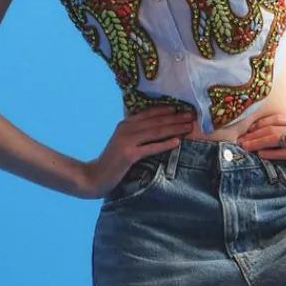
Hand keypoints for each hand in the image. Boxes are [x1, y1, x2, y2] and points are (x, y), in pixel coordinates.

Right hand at [76, 105, 195, 198]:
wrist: (94, 176)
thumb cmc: (112, 162)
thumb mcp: (123, 143)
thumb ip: (137, 135)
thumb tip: (158, 131)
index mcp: (125, 124)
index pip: (149, 113)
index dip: (166, 110)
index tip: (181, 109)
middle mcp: (126, 129)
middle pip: (155, 121)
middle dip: (175, 118)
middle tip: (191, 116)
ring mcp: (127, 141)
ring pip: (155, 131)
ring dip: (173, 128)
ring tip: (188, 127)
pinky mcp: (129, 154)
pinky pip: (151, 147)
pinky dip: (164, 144)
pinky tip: (176, 141)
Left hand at [236, 105, 285, 170]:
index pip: (276, 118)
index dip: (260, 122)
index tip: (248, 128)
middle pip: (270, 127)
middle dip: (253, 133)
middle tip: (239, 138)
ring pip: (274, 138)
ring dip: (257, 141)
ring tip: (244, 146)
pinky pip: (285, 152)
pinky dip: (271, 153)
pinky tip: (260, 154)